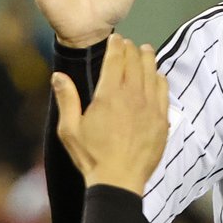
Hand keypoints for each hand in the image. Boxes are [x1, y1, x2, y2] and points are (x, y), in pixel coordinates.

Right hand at [52, 35, 168, 193]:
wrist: (119, 182)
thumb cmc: (92, 158)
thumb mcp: (70, 130)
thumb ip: (66, 99)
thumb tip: (58, 76)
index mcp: (109, 94)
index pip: (116, 57)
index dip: (116, 43)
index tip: (115, 39)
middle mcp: (132, 96)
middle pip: (136, 59)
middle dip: (131, 48)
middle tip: (128, 46)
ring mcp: (150, 107)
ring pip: (153, 71)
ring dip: (147, 58)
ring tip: (144, 52)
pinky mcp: (162, 120)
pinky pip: (164, 90)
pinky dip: (159, 78)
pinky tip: (156, 77)